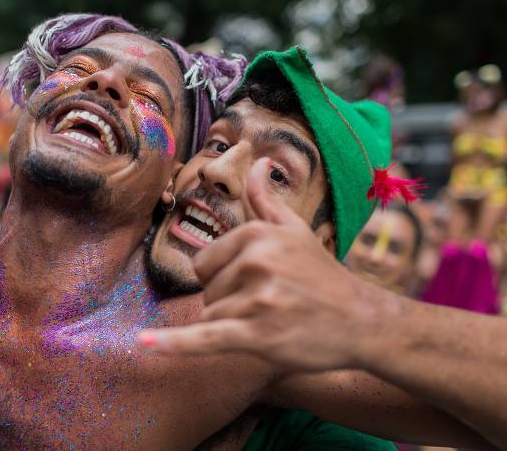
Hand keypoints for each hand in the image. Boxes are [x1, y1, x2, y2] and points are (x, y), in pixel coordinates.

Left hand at [138, 158, 400, 371]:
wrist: (362, 321)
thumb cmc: (323, 275)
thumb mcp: (296, 230)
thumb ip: (266, 199)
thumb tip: (257, 161)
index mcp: (256, 234)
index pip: (204, 263)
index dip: (225, 279)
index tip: (258, 285)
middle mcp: (255, 261)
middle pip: (206, 290)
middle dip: (228, 303)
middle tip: (270, 306)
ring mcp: (256, 299)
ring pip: (210, 317)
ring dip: (233, 326)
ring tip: (273, 322)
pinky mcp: (257, 335)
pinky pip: (205, 338)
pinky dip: (174, 344)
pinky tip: (144, 344)